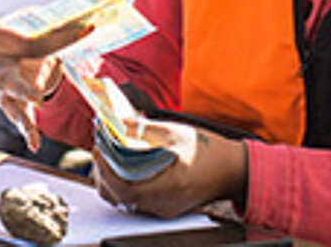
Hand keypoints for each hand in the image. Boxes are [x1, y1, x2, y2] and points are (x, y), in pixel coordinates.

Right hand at [0, 18, 91, 149]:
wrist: (17, 43)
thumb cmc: (28, 31)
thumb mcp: (43, 26)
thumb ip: (62, 30)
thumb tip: (90, 27)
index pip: (25, 41)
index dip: (50, 41)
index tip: (76, 38)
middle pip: (9, 79)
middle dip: (22, 90)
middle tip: (36, 98)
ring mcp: (1, 84)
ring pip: (10, 103)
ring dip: (22, 119)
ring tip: (31, 133)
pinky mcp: (12, 99)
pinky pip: (19, 116)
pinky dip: (28, 131)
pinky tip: (35, 144)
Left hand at [92, 119, 246, 218]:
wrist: (232, 170)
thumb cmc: (209, 151)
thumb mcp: (176, 132)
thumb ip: (145, 128)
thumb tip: (119, 121)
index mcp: (167, 185)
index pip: (123, 187)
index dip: (106, 169)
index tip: (98, 149)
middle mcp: (163, 203)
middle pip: (119, 197)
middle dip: (103, 173)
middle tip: (98, 150)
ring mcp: (163, 208)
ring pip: (125, 201)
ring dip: (111, 180)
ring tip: (107, 156)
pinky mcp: (164, 208)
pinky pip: (136, 201)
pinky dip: (124, 185)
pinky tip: (123, 167)